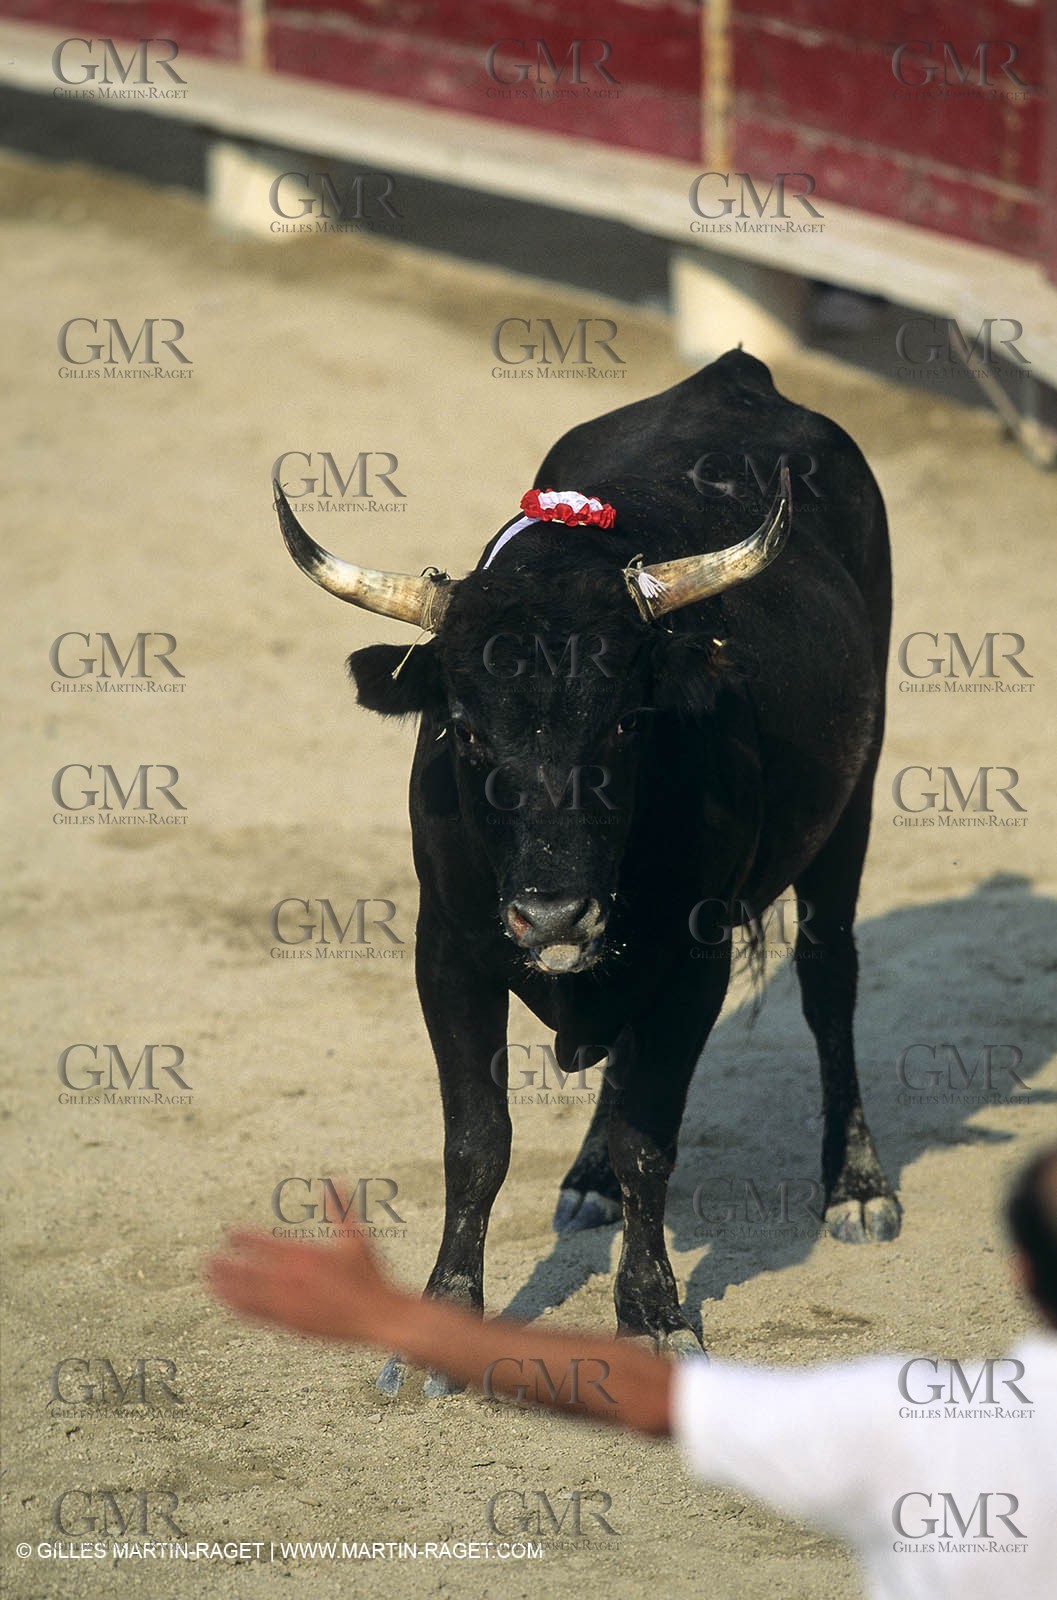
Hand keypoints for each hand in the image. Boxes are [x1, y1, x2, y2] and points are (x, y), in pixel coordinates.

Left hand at [207, 1222, 403, 1344]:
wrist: (377, 1315)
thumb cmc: (369, 1276)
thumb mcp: (356, 1237)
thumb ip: (341, 1208)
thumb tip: (333, 1180)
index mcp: (304, 1255)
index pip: (263, 1244)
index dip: (243, 1238)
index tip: (230, 1233)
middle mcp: (291, 1280)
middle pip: (247, 1272)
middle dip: (225, 1266)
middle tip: (207, 1261)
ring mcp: (289, 1304)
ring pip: (247, 1296)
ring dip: (226, 1288)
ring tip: (208, 1282)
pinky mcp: (291, 1324)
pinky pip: (258, 1316)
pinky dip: (239, 1308)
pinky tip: (229, 1305)